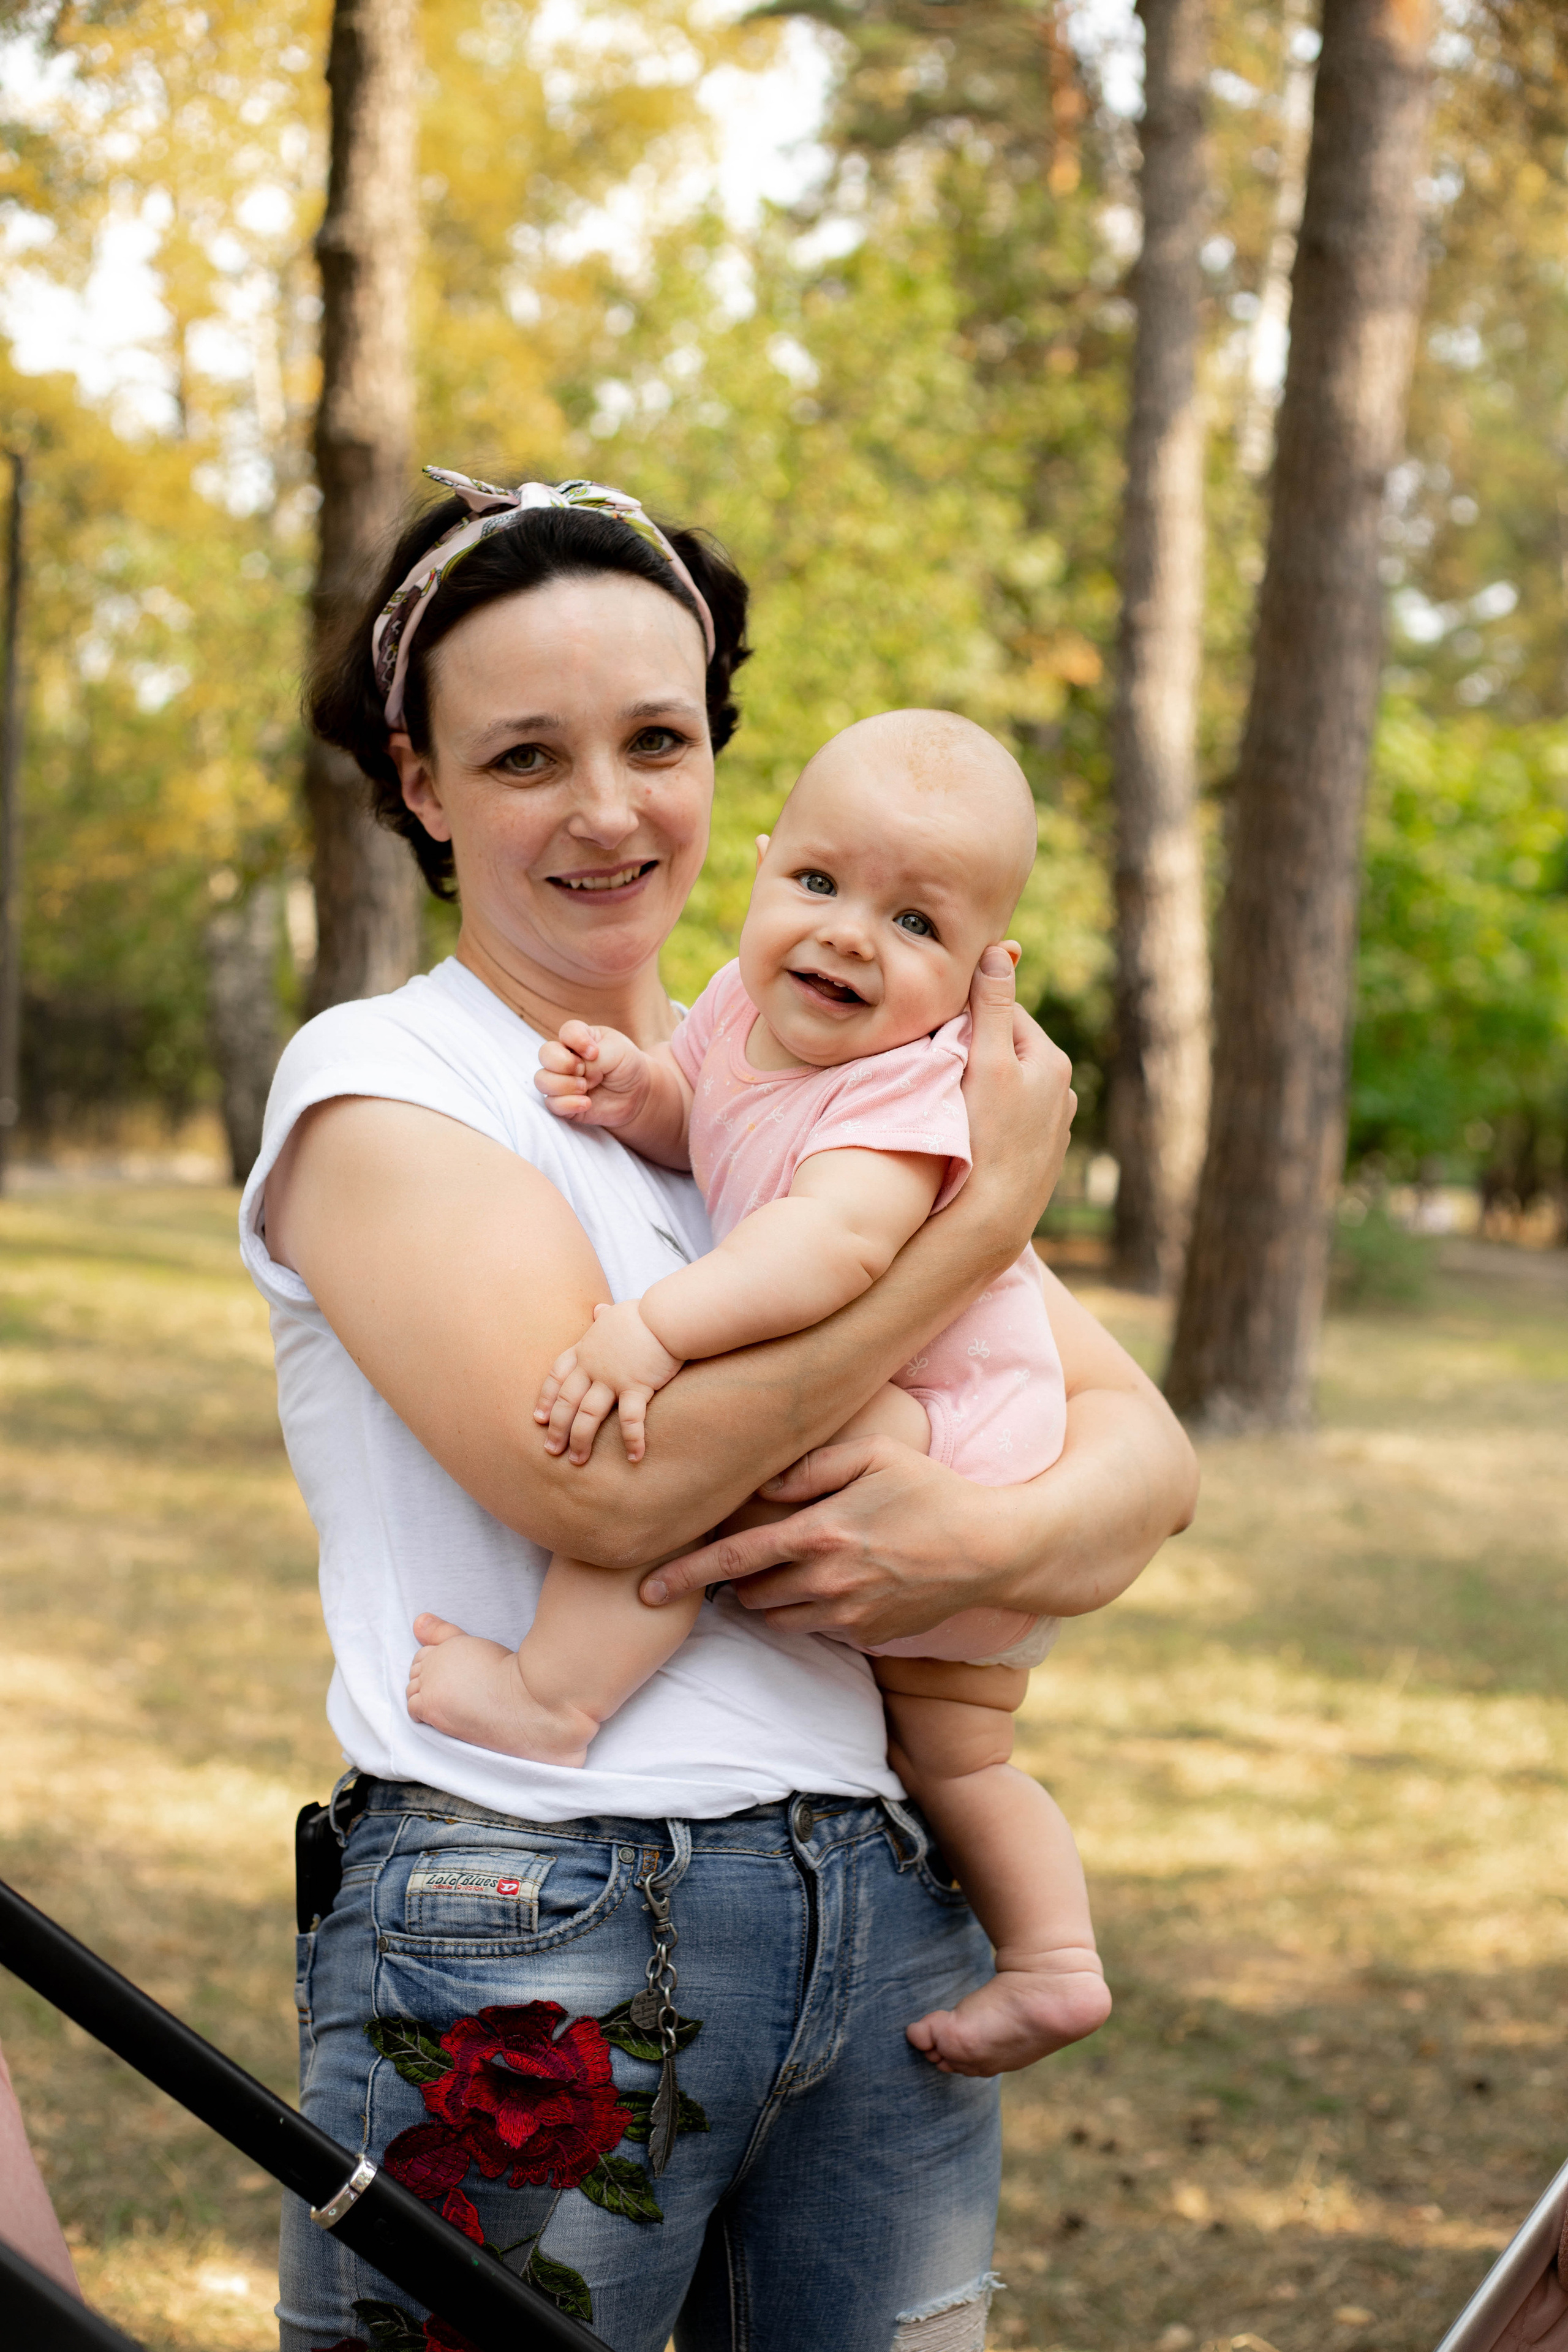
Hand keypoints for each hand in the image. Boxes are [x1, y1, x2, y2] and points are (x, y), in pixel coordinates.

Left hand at [533, 1298, 683, 1464]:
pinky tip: (635, 1458)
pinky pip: (630, 1420)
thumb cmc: (644, 1314)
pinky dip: (631, 1440)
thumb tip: (598, 1310)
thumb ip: (604, 1317)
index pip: (557, 1376)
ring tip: (576, 1461)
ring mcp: (612, 1378)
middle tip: (551, 1450)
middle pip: (567, 1401)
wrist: (664, 1315)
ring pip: (588, 1415)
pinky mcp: (636, 1387)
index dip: (546, 1398)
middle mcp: (593, 1366)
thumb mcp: (617, 1314)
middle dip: (557, 1427)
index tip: (538, 1418)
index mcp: (586, 1349)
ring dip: (580, 1440)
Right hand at [535, 1020, 651, 1128]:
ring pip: (542, 1080)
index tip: (595, 1052)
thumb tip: (578, 1074)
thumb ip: (595, 1058)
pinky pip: (550, 1104)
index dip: (577, 1041)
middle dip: (565, 1064)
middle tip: (584, 1071)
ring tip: (586, 1087)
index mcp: (579, 1038)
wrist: (637, 1094)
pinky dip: (568, 1104)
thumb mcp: (618, 1052)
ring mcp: (561, 1080)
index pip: (566, 1031)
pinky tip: (587, 1103)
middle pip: (545, 1054)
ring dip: (564, 1085)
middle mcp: (565, 1056)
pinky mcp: (563, 1102)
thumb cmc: (626, 1066)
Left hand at [637, 1434, 1016, 1641]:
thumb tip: (764, 1484)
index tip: (646, 1588)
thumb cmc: (932, 1489)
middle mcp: (827, 1582)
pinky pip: (820, 1630)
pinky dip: (813, 1612)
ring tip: (790, 1570)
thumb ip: (810, 1466)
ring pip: (779, 1621)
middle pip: (750, 1596)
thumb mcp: (874, 1454)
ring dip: (770, 1601)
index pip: (733, 1561)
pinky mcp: (869, 1636)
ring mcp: (849, 1615)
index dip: (683, 1576)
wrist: (991, 1548)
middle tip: (746, 1558)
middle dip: (737, 1582)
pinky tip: (838, 1583)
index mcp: (820, 1535)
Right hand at [957, 946, 1075, 1257]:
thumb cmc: (987, 1136)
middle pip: (1006, 1050)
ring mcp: (1052, 1126)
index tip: (935, 1020)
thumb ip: (990, 1006)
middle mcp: (1062, 1092)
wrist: (993, 1218)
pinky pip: (1007, 1119)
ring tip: (946, 1096)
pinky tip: (965, 1131)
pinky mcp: (1038, 1156)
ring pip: (1006, 1085)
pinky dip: (987, 1116)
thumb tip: (999, 950)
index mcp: (1053, 1061)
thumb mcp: (987, 1062)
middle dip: (973, 1047)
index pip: (1005, 1013)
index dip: (967, 1012)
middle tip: (933, 1059)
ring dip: (979, 1082)